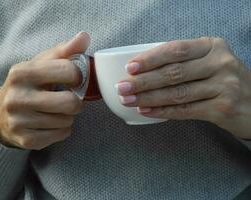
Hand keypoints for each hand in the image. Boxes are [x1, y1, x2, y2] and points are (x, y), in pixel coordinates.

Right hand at [0, 32, 89, 149]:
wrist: (0, 114)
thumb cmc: (28, 84)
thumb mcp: (40, 64)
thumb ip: (64, 51)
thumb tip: (84, 36)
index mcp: (21, 73)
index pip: (68, 71)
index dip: (78, 76)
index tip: (74, 80)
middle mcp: (17, 97)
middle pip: (70, 103)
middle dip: (76, 102)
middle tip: (70, 100)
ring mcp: (20, 121)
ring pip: (67, 121)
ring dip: (68, 116)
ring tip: (57, 111)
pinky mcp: (26, 139)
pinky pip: (62, 135)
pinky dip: (62, 129)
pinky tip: (52, 123)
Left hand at [116, 37, 250, 138]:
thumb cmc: (223, 80)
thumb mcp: (209, 62)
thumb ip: (183, 62)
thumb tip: (142, 71)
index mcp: (213, 46)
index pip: (176, 49)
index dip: (151, 58)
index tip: (130, 67)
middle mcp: (220, 63)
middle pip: (174, 72)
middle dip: (143, 81)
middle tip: (122, 87)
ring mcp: (224, 86)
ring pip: (177, 93)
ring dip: (148, 98)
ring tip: (128, 100)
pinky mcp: (223, 108)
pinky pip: (185, 110)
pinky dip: (162, 111)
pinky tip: (146, 111)